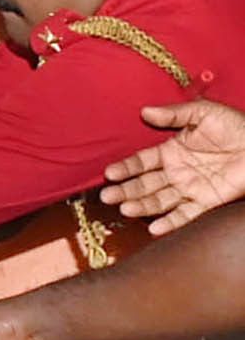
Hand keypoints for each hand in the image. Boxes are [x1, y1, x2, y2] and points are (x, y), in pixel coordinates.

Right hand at [101, 100, 244, 232]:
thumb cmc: (236, 126)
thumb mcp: (204, 113)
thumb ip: (174, 114)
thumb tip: (144, 111)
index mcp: (171, 152)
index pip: (141, 162)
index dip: (126, 168)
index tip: (110, 173)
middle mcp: (176, 173)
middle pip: (144, 185)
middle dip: (125, 191)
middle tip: (107, 197)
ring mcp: (189, 189)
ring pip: (159, 201)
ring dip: (141, 206)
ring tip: (125, 209)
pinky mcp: (206, 203)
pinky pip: (185, 216)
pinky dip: (170, 223)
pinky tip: (154, 228)